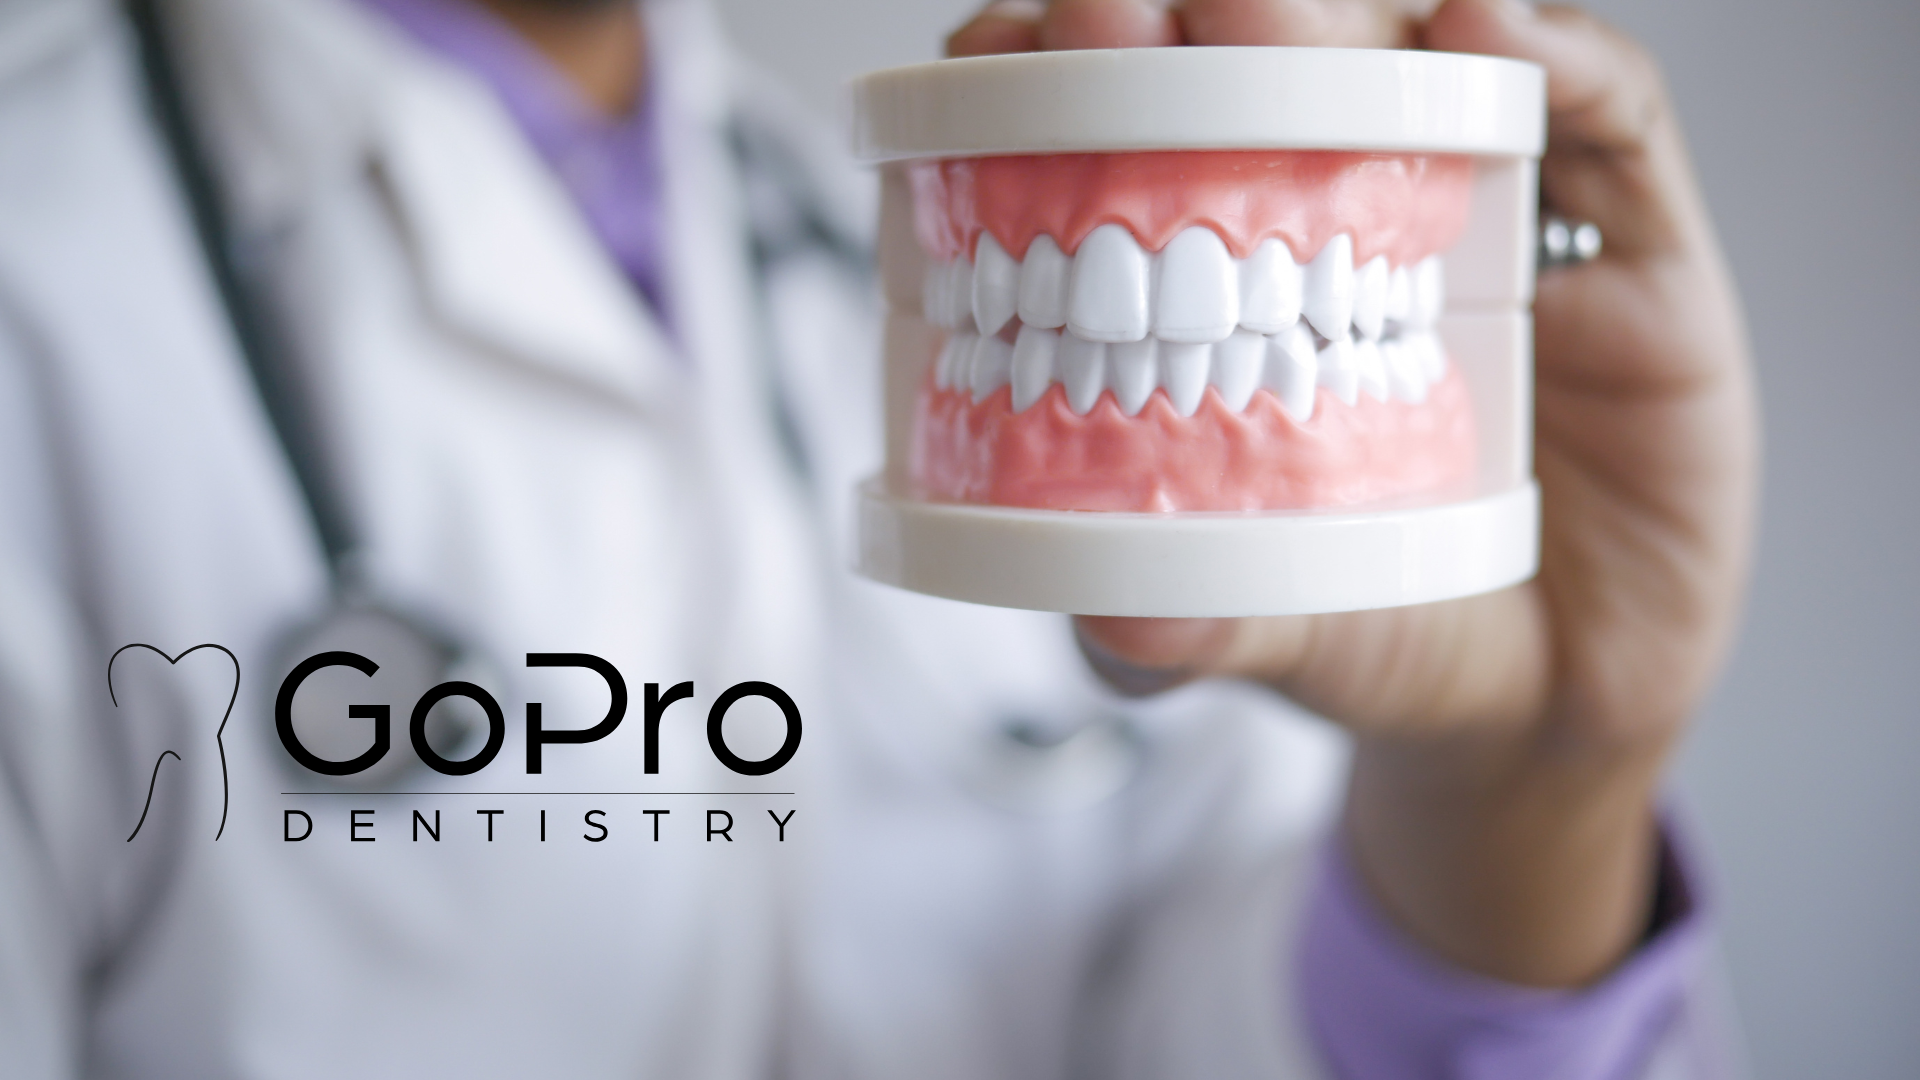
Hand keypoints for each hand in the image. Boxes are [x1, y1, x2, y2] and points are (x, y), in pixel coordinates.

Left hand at [948, 0, 1756, 986]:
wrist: (1559, 705)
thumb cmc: (1389, 625)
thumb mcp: (1281, 623)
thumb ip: (1204, 618)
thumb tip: (1114, 623)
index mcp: (1250, 282)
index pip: (1151, 123)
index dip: (1070, 70)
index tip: (997, 58)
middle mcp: (1363, 220)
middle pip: (1281, 61)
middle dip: (1188, 26)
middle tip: (1113, 22)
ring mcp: (1502, 216)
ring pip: (1430, 56)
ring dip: (1340, 24)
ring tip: (1255, 25)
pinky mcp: (1637, 243)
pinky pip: (1613, 117)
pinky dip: (1556, 59)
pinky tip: (1483, 31)